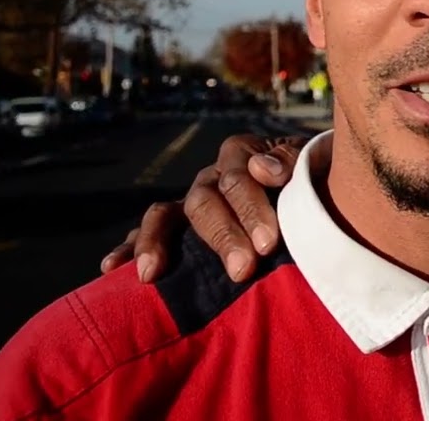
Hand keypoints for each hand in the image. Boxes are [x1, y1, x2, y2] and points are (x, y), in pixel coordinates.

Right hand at [100, 133, 318, 282]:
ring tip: (151, 273)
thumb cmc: (315, 178)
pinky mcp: (179, 229)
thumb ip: (292, 161)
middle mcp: (212, 177)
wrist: (317, 190)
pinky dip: (130, 248)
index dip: (251, 206)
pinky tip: (111, 269)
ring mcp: (191, 202)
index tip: (269, 242)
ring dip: (157, 243)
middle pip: (205, 200)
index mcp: (242, 154)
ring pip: (166, 215)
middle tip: (244, 268)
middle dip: (223, 236)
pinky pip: (148, 234)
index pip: (237, 174)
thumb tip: (264, 170)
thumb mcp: (312, 163)